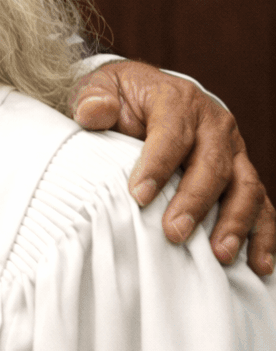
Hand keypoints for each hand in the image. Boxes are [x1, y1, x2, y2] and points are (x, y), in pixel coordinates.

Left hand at [70, 60, 273, 275]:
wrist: (147, 92)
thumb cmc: (123, 96)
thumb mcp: (101, 86)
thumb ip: (93, 98)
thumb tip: (93, 113)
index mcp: (178, 101)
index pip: (172, 134)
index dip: (157, 166)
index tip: (139, 196)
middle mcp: (214, 124)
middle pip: (212, 165)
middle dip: (194, 202)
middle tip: (174, 233)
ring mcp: (233, 150)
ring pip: (245, 186)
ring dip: (235, 222)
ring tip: (219, 254)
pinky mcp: (242, 173)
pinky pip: (260, 204)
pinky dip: (262, 234)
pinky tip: (258, 264)